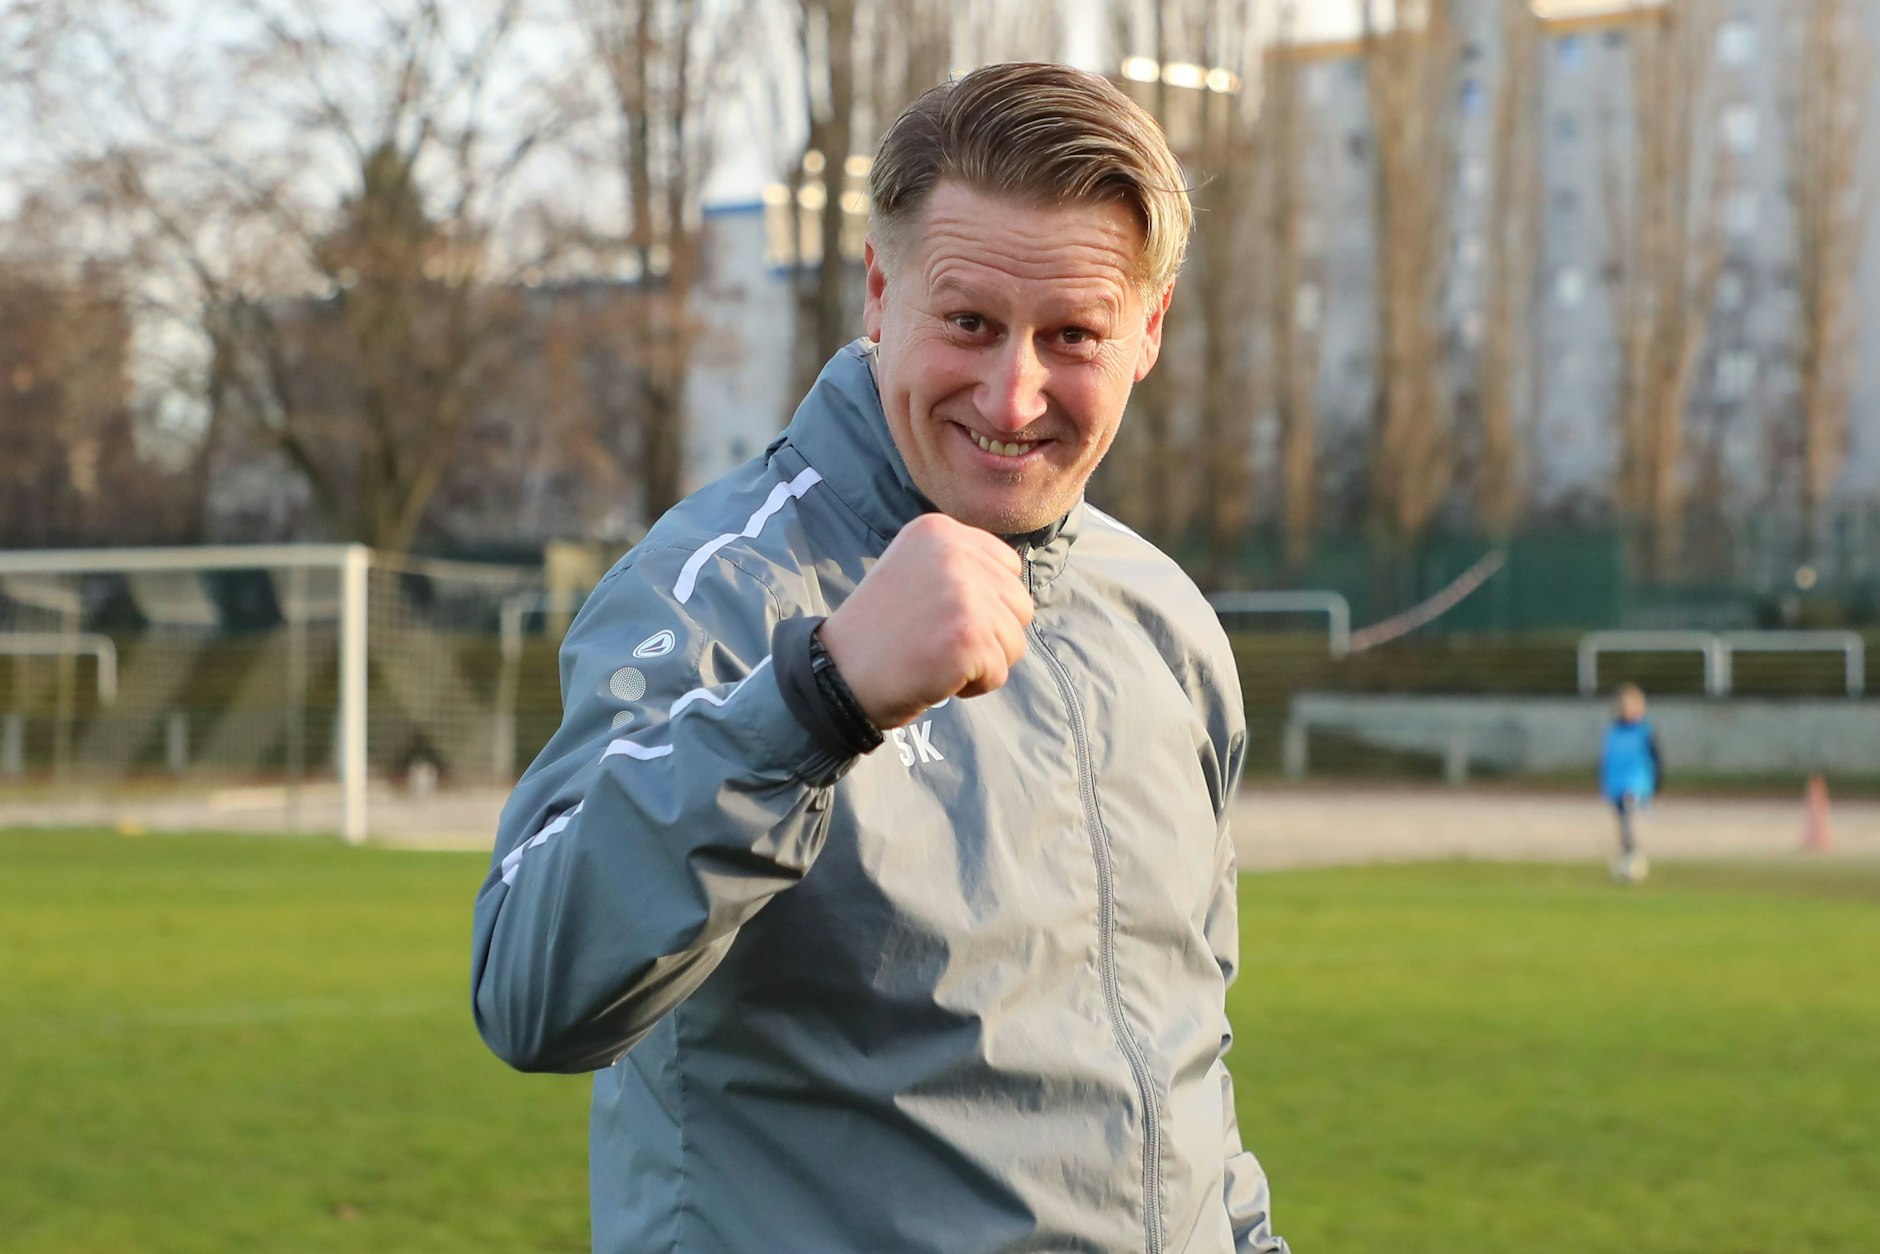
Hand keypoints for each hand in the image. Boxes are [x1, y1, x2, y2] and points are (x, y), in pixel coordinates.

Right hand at [818, 513, 1032, 728]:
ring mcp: (964, 595)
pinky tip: (935, 675)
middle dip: (990, 634)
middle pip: (1020, 604)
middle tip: (938, 641)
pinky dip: (973, 686)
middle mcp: (954, 553)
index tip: (942, 615)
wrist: (837, 672)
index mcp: (940, 530)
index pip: (1009, 567)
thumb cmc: (878, 631)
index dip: (987, 602)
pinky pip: (999, 672)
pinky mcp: (969, 637)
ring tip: (935, 656)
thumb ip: (962, 566)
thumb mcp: (915, 570)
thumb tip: (1014, 590)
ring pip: (1015, 641)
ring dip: (982, 661)